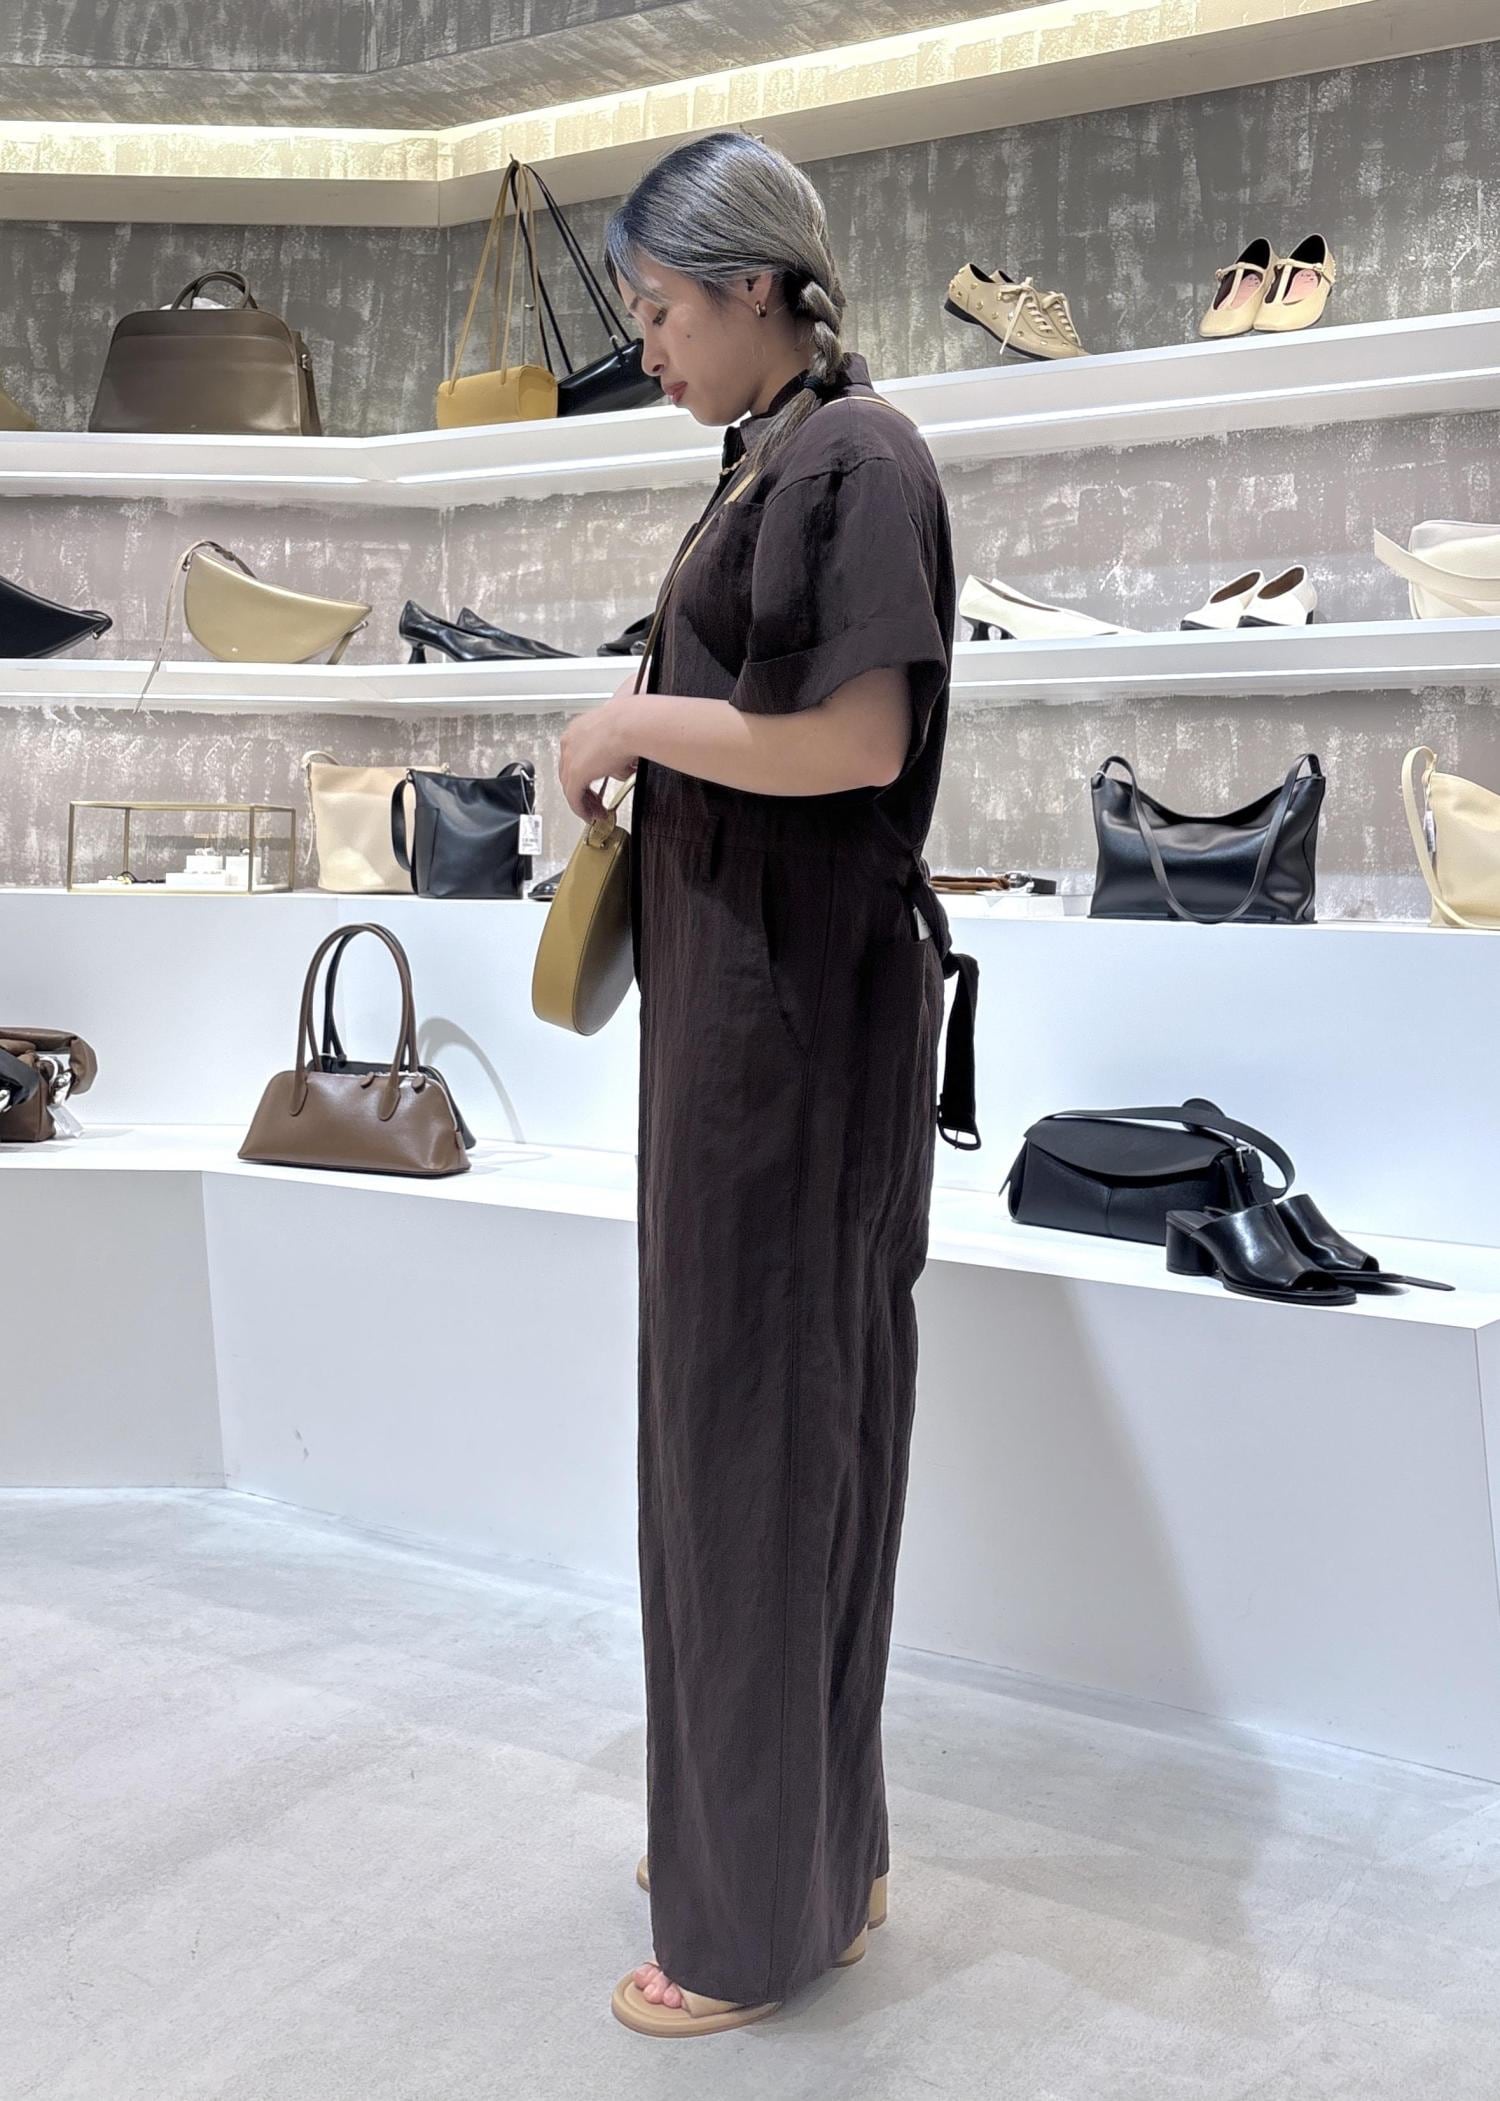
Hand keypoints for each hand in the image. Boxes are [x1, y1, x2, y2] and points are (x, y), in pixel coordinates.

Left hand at [559, 677, 642, 821]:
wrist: (632, 724)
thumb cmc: (632, 723)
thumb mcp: (622, 739)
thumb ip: (617, 754)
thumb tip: (625, 768)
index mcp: (579, 729)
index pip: (576, 757)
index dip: (585, 775)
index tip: (594, 784)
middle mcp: (571, 742)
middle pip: (569, 773)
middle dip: (583, 791)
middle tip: (595, 802)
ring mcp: (570, 757)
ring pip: (570, 787)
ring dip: (583, 802)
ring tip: (596, 812)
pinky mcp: (575, 773)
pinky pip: (573, 798)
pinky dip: (581, 809)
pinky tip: (589, 815)